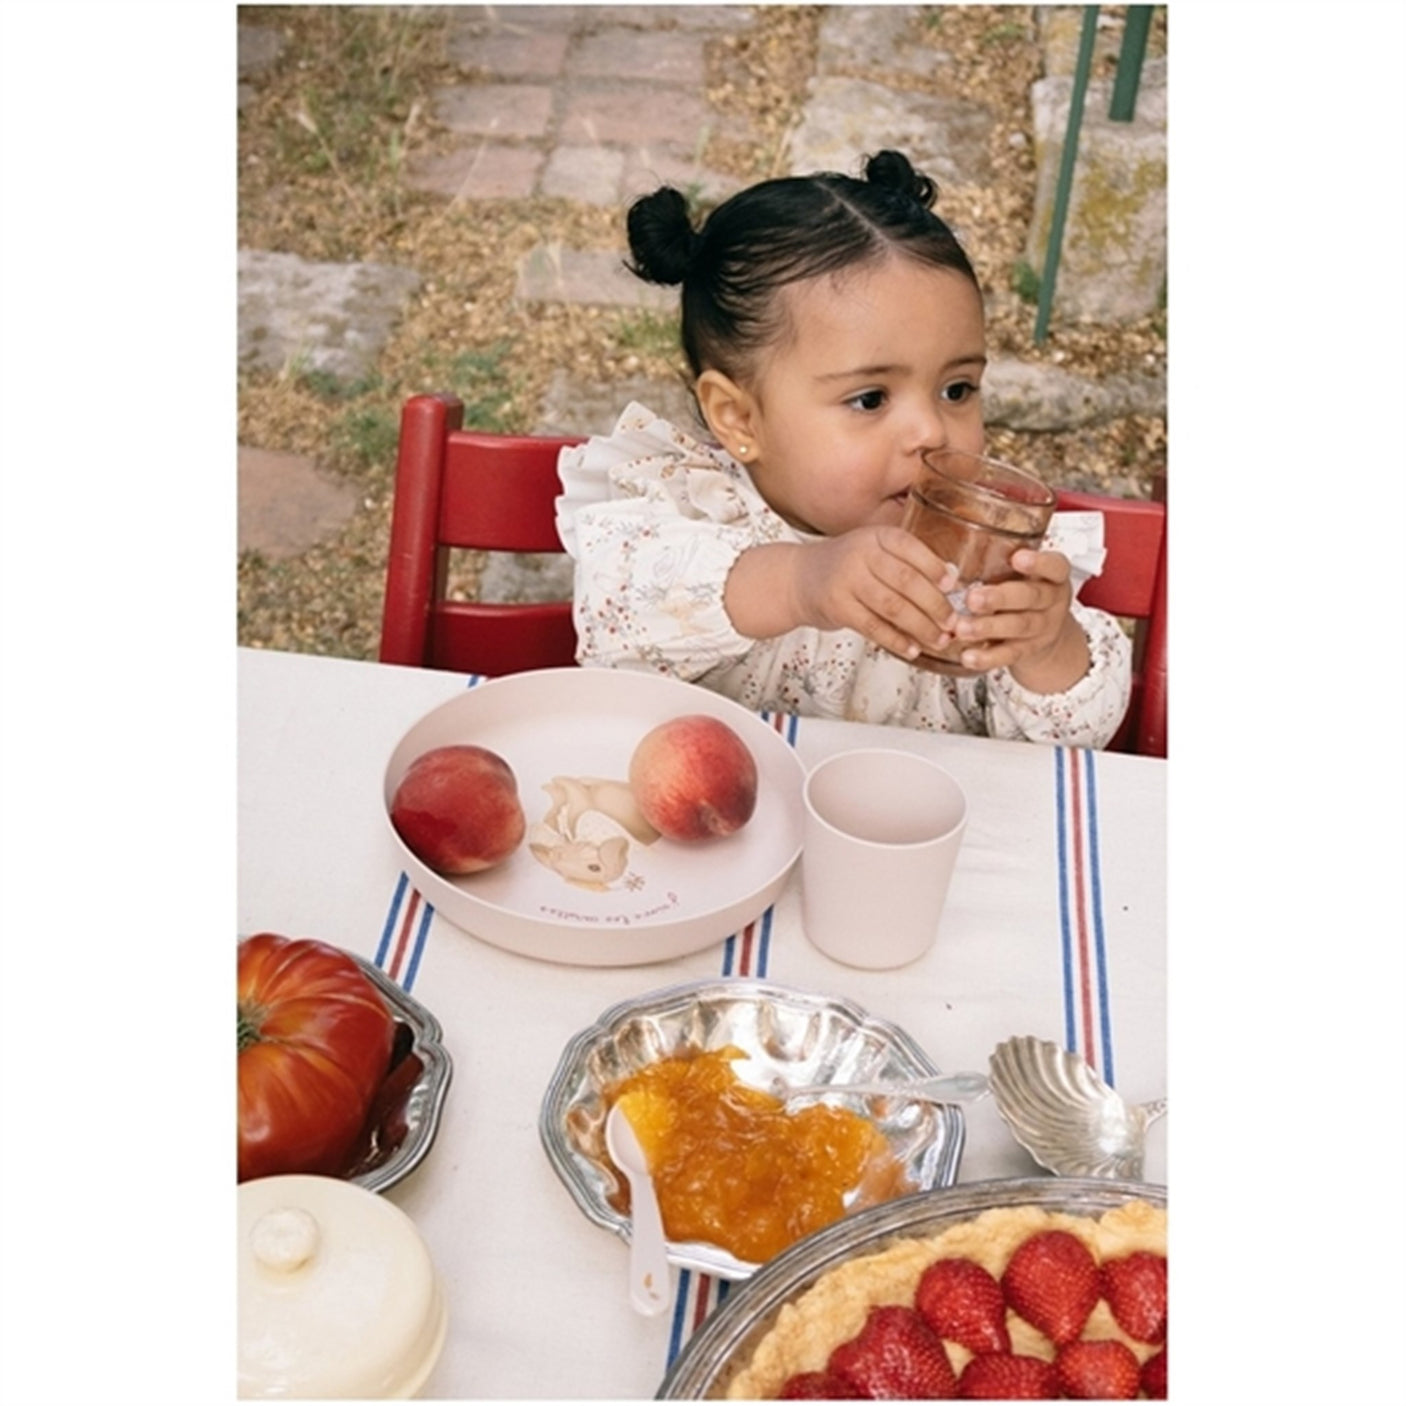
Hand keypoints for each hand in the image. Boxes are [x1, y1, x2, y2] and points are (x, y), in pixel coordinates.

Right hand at [784, 526, 959, 659]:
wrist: (798, 580)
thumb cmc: (845, 567)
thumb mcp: (872, 550)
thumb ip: (905, 561)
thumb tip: (951, 581)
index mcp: (875, 537)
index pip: (909, 547)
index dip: (934, 566)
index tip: (953, 584)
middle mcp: (860, 555)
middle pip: (905, 580)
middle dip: (934, 604)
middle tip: (953, 621)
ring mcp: (847, 581)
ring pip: (893, 606)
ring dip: (921, 626)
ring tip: (939, 639)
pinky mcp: (838, 607)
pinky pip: (874, 627)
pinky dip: (896, 641)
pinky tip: (913, 649)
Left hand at [947, 548, 1090, 691]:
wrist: (1045, 634)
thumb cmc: (1025, 591)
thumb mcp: (1025, 573)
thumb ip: (1001, 563)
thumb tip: (955, 550)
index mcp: (1053, 576)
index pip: (1054, 566)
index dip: (1038, 563)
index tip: (1017, 557)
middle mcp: (1051, 601)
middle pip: (1031, 597)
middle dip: (1000, 598)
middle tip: (972, 598)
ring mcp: (1042, 628)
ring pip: (1018, 626)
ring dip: (988, 628)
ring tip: (962, 628)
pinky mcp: (1028, 651)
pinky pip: (1009, 655)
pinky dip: (987, 657)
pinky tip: (968, 656)